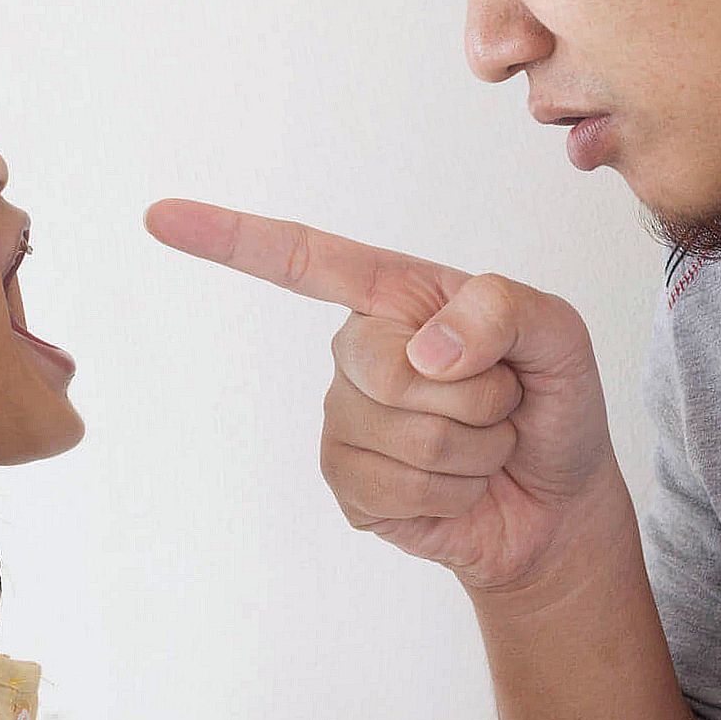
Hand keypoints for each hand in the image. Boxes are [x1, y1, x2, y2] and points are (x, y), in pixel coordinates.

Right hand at [143, 198, 619, 594]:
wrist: (559, 502)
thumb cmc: (554, 401)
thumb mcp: (559, 334)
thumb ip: (507, 310)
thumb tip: (428, 349)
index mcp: (397, 296)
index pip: (304, 260)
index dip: (232, 238)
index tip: (160, 217)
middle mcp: (358, 351)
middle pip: (384, 365)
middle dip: (475, 395)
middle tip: (502, 403)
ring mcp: (347, 421)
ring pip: (403, 436)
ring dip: (473, 449)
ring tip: (486, 445)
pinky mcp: (350, 487)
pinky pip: (393, 488)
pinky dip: (453, 493)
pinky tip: (461, 487)